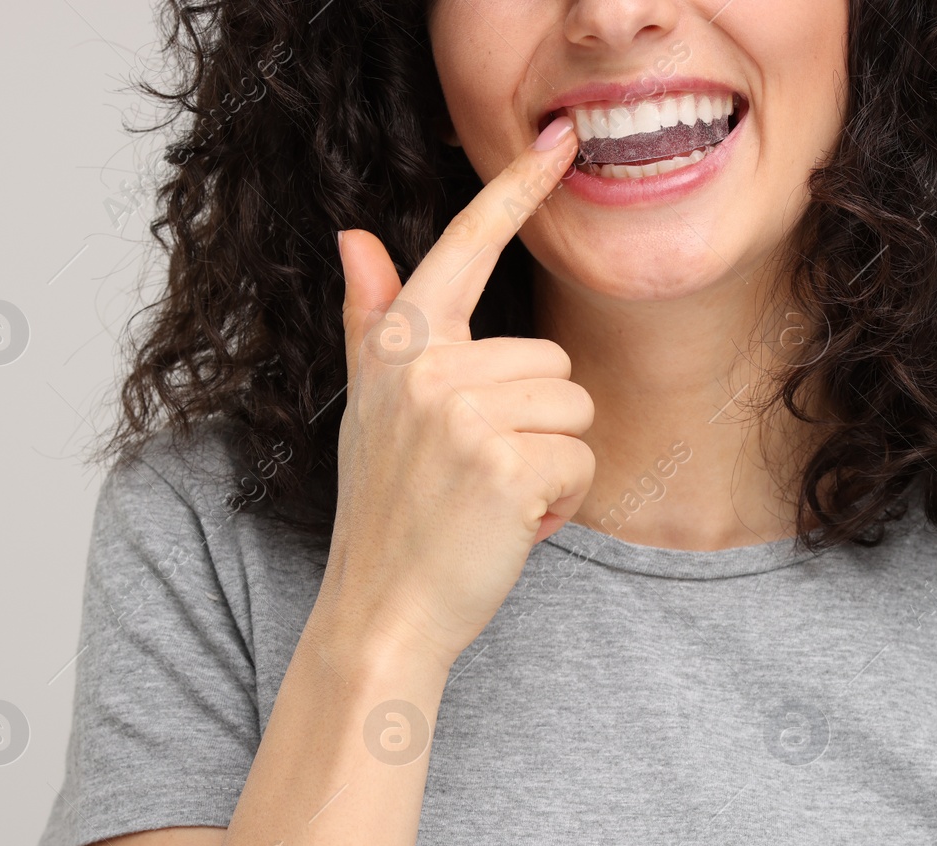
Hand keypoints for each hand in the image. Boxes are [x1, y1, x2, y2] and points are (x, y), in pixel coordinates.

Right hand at [323, 117, 593, 666]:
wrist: (382, 614)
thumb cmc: (388, 514)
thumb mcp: (372, 411)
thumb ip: (372, 323)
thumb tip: (355, 237)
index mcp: (399, 348)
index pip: (464, 248)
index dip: (513, 191)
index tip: (559, 140)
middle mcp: (426, 368)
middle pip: (552, 359)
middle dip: (537, 423)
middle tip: (481, 476)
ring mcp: (463, 413)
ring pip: (575, 406)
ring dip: (553, 462)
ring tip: (495, 498)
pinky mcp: (504, 462)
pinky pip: (581, 457)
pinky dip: (560, 500)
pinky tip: (512, 526)